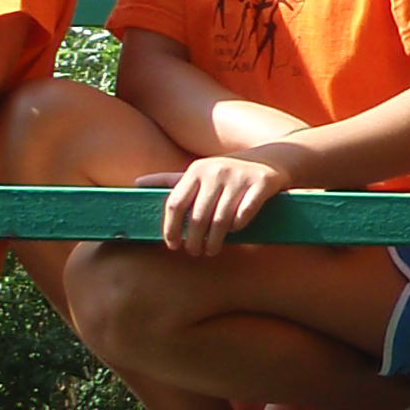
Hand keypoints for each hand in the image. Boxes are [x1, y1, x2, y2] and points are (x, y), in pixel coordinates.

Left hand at [160, 151, 294, 255]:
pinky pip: (245, 213)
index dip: (171, 228)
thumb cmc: (228, 172)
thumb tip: (137, 183)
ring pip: (221, 219)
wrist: (272, 157)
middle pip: (197, 217)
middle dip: (194, 240)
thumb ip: (170, 181)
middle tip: (195, 252)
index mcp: (196, 170)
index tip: (173, 245)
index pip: (175, 203)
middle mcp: (216, 170)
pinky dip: (239, 226)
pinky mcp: (262, 182)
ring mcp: (240, 176)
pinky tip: (236, 231)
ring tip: (212, 250)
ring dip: (215, 240)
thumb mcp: (200, 172)